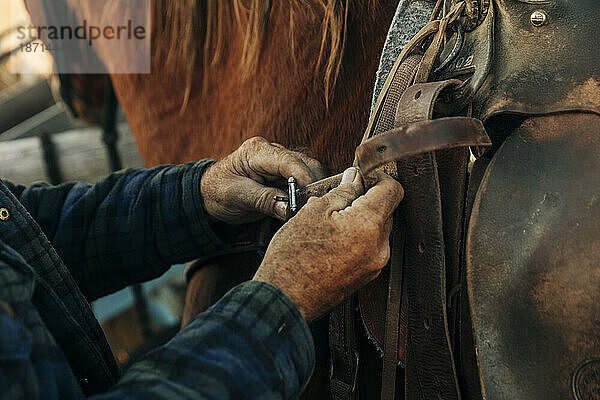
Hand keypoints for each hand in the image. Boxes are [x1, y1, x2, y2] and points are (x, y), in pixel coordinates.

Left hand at [200, 137, 325, 223]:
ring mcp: (280, 162)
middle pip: (305, 164)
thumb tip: (289, 208)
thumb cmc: (217, 191)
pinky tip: (304, 207)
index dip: (304, 177)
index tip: (312, 196)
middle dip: (313, 185)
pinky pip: (305, 181)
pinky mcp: (285, 174)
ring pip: (310, 172)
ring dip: (313, 190)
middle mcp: (272, 151)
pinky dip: (308, 194)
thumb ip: (263, 200)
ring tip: (308, 209)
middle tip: (312, 207)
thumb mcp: (237, 197)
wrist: (208, 193)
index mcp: (257, 151)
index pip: (288, 160)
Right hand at [253, 167, 403, 321]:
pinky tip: (332, 240)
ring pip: (376, 230)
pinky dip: (356, 239)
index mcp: (368, 225)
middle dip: (366, 200)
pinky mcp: (366, 277)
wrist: (285, 299)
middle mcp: (379, 247)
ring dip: (360, 220)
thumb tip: (354, 179)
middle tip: (339, 198)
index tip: (363, 176)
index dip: (378, 177)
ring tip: (330, 222)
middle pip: (385, 210)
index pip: (393, 190)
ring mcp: (374, 265)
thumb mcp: (313, 212)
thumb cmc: (293, 258)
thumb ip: (341, 192)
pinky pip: (369, 249)